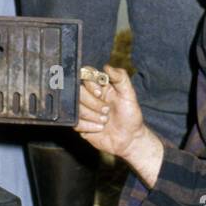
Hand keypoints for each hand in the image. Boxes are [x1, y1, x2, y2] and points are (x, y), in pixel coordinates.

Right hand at [74, 67, 162, 189]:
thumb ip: (121, 78)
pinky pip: (75, 122)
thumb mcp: (129, 95)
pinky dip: (89, 126)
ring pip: (76, 108)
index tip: (100, 93)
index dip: (90, 84)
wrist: (129, 139)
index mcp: (100, 86)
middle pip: (78, 91)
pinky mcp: (80, 124)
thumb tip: (107, 66)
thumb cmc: (130, 116)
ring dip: (92, 116)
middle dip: (93, 103)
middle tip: (107, 111)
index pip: (85, 75)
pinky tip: (99, 128)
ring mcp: (83, 110)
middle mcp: (89, 96)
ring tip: (105, 121)